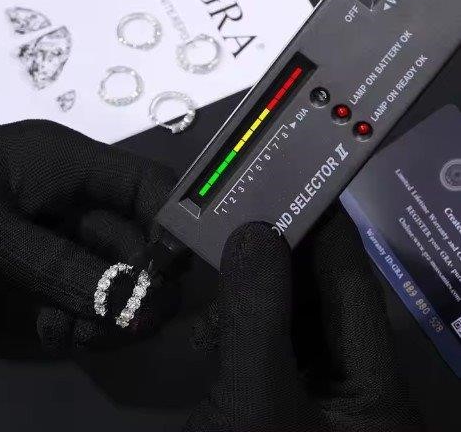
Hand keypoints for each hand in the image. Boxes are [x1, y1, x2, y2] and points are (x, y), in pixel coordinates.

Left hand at [0, 120, 178, 351]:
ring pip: (112, 273)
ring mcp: (56, 237)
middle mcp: (71, 198)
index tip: (171, 275)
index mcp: (65, 162)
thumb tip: (136, 305)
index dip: (170, 222)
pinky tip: (58, 334)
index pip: (146, 182)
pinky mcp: (40, 271)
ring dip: (108, 309)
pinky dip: (80, 319)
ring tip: (83, 337)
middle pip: (135, 236)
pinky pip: (82, 295)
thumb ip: (59, 265)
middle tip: (131, 323)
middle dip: (138, 281)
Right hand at [185, 207, 421, 430]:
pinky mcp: (281, 399)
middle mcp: (352, 386)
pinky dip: (240, 327)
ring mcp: (315, 393)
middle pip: (323, 302)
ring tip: (222, 260)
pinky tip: (211, 321)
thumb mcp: (253, 398)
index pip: (356, 290)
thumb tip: (253, 234)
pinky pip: (267, 345)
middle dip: (283, 258)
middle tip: (251, 211)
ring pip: (290, 320)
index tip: (302, 185)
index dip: (329, 234)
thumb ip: (257, 315)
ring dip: (254, 293)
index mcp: (374, 390)